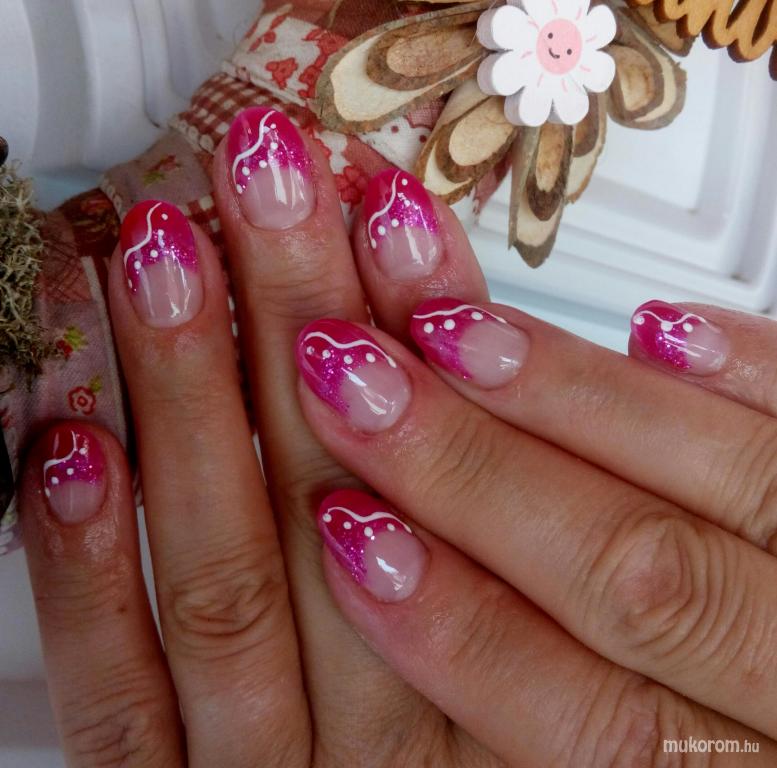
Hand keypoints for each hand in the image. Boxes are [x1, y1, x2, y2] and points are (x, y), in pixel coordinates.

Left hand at [19, 107, 501, 766]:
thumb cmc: (443, 712)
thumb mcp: (502, 619)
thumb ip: (476, 489)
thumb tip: (437, 327)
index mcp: (499, 666)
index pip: (474, 478)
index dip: (433, 332)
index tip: (394, 215)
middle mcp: (393, 725)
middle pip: (347, 499)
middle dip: (308, 318)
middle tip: (276, 187)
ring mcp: (275, 761)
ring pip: (228, 585)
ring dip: (190, 405)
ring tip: (166, 261)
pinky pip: (120, 697)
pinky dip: (88, 570)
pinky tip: (76, 445)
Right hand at [295, 205, 776, 761]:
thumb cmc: (711, 706)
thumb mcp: (622, 744)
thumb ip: (548, 698)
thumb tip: (390, 573)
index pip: (601, 726)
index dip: (460, 630)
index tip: (348, 536)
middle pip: (645, 583)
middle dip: (477, 476)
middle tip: (362, 385)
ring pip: (738, 481)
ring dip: (576, 394)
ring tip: (452, 331)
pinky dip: (747, 363)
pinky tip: (658, 327)